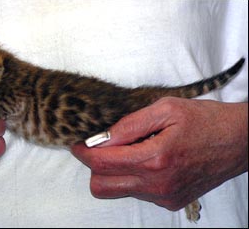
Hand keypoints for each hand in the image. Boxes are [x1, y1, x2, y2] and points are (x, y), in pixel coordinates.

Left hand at [71, 97, 247, 210]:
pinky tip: (146, 160)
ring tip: (130, 150)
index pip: (101, 163)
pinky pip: (137, 193)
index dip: (83, 152)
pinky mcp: (170, 202)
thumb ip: (129, 125)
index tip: (78, 144)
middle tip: (101, 148)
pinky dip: (132, 178)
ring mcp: (164, 197)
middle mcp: (158, 185)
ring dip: (114, 172)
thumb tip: (101, 138)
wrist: (239, 141)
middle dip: (94, 167)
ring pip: (118, 191)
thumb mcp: (166, 109)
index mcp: (155, 159)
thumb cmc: (206, 121)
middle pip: (102, 186)